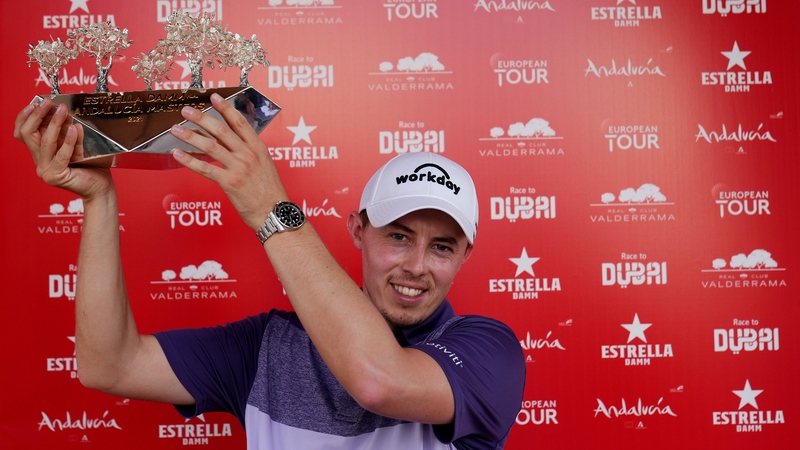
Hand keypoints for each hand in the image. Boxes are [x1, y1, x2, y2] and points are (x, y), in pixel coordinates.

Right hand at [14, 98, 113, 199]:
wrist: (101, 187)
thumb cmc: (91, 166)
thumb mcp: (75, 144)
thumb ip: (66, 131)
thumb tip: (60, 110)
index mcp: (40, 153)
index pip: (22, 132)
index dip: (26, 116)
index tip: (37, 102)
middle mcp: (39, 161)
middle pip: (28, 134)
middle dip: (38, 115)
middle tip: (51, 103)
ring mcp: (45, 170)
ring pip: (45, 141)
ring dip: (55, 123)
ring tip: (64, 111)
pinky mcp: (56, 176)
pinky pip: (62, 154)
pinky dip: (69, 140)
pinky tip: (75, 129)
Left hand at [169, 93, 286, 229]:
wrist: (274, 212)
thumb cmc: (270, 192)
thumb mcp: (265, 165)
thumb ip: (249, 152)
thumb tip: (230, 142)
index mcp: (258, 148)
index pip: (239, 122)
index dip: (225, 108)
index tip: (213, 97)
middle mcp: (248, 155)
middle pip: (221, 130)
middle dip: (201, 118)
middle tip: (186, 110)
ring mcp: (239, 168)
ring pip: (210, 146)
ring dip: (190, 136)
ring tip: (176, 129)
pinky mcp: (229, 182)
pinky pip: (205, 168)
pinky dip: (189, 160)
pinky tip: (178, 154)